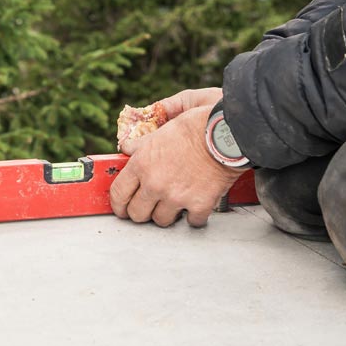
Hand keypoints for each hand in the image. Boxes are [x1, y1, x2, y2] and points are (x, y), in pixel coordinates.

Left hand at [110, 87, 241, 227]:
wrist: (226, 133)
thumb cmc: (197, 124)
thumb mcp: (163, 126)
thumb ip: (142, 141)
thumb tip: (127, 147)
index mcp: (142, 163)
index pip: (119, 193)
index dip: (118, 204)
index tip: (122, 208)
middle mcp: (155, 183)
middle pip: (137, 213)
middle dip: (141, 212)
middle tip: (148, 207)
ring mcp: (176, 196)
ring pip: (162, 221)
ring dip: (167, 214)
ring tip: (174, 203)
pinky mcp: (199, 205)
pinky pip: (191, 222)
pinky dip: (194, 216)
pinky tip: (196, 205)